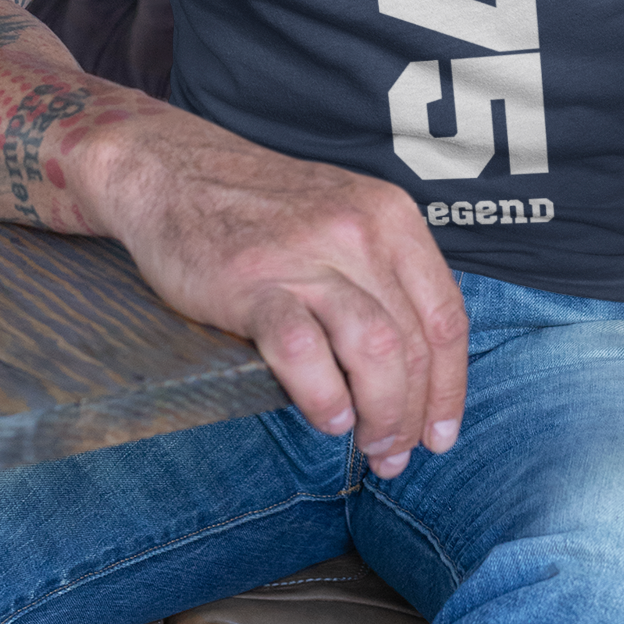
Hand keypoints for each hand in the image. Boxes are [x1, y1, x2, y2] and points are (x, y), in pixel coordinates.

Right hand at [82, 106, 467, 477]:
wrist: (173, 170)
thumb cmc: (260, 206)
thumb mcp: (344, 216)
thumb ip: (383, 275)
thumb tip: (417, 368)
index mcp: (390, 216)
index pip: (445, 316)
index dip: (451, 386)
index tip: (440, 432)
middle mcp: (359, 231)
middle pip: (415, 343)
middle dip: (414, 414)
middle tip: (395, 453)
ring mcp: (305, 255)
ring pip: (376, 349)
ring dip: (381, 413)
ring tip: (369, 445)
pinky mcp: (251, 283)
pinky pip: (304, 351)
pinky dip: (324, 396)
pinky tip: (327, 419)